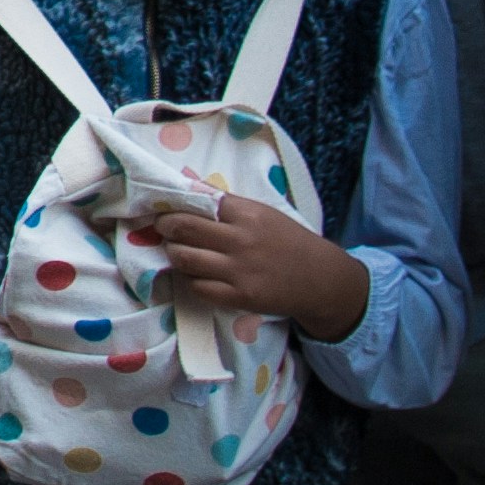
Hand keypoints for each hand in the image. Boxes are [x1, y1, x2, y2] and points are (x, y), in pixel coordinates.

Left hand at [136, 189, 372, 343]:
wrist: (322, 279)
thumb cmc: (288, 241)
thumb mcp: (263, 213)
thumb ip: (226, 205)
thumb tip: (185, 188)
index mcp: (247, 213)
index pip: (196, 201)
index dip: (173, 205)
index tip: (164, 208)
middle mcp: (241, 240)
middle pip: (182, 228)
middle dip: (165, 227)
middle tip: (162, 228)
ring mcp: (239, 270)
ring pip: (184, 258)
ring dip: (174, 253)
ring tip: (177, 251)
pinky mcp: (240, 296)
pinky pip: (198, 287)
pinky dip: (190, 280)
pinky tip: (196, 274)